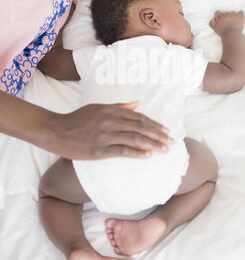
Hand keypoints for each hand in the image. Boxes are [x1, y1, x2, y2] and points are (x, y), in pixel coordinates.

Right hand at [52, 101, 172, 159]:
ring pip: (135, 138)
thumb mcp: (98, 108)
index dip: (154, 124)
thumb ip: (119, 106)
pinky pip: (123, 151)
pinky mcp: (99, 150)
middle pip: (140, 127)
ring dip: (153, 144)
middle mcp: (110, 121)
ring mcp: (105, 135)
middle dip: (158, 135)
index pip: (139, 117)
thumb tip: (137, 103)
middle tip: (171, 142)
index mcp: (111, 110)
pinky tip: (149, 155)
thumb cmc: (77, 119)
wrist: (57, 131)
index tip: (166, 130)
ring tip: (165, 149)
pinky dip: (138, 152)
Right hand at [209, 10, 244, 36]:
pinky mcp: (240, 17)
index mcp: (220, 16)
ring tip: (232, 23)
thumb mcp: (214, 28)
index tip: (219, 21)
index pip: (217, 12)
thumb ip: (211, 22)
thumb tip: (213, 19)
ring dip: (232, 16)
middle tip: (226, 24)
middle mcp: (227, 13)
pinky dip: (240, 14)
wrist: (232, 35)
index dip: (218, 16)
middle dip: (225, 17)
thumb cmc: (223, 32)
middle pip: (225, 13)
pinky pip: (241, 12)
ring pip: (232, 13)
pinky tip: (238, 18)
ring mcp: (234, 14)